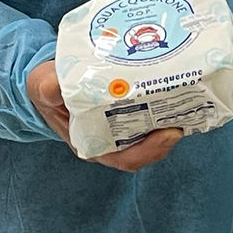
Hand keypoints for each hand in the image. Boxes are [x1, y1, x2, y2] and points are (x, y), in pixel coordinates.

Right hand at [26, 61, 182, 171]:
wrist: (53, 75)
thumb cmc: (48, 86)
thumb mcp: (42, 85)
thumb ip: (47, 88)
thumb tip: (53, 87)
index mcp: (92, 141)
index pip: (125, 158)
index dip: (148, 151)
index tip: (167, 135)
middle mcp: (112, 137)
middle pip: (148, 148)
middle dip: (168, 138)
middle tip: (185, 119)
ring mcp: (125, 124)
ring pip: (156, 131)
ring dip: (173, 120)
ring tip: (190, 104)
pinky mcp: (133, 108)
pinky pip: (155, 113)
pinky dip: (169, 106)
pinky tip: (181, 90)